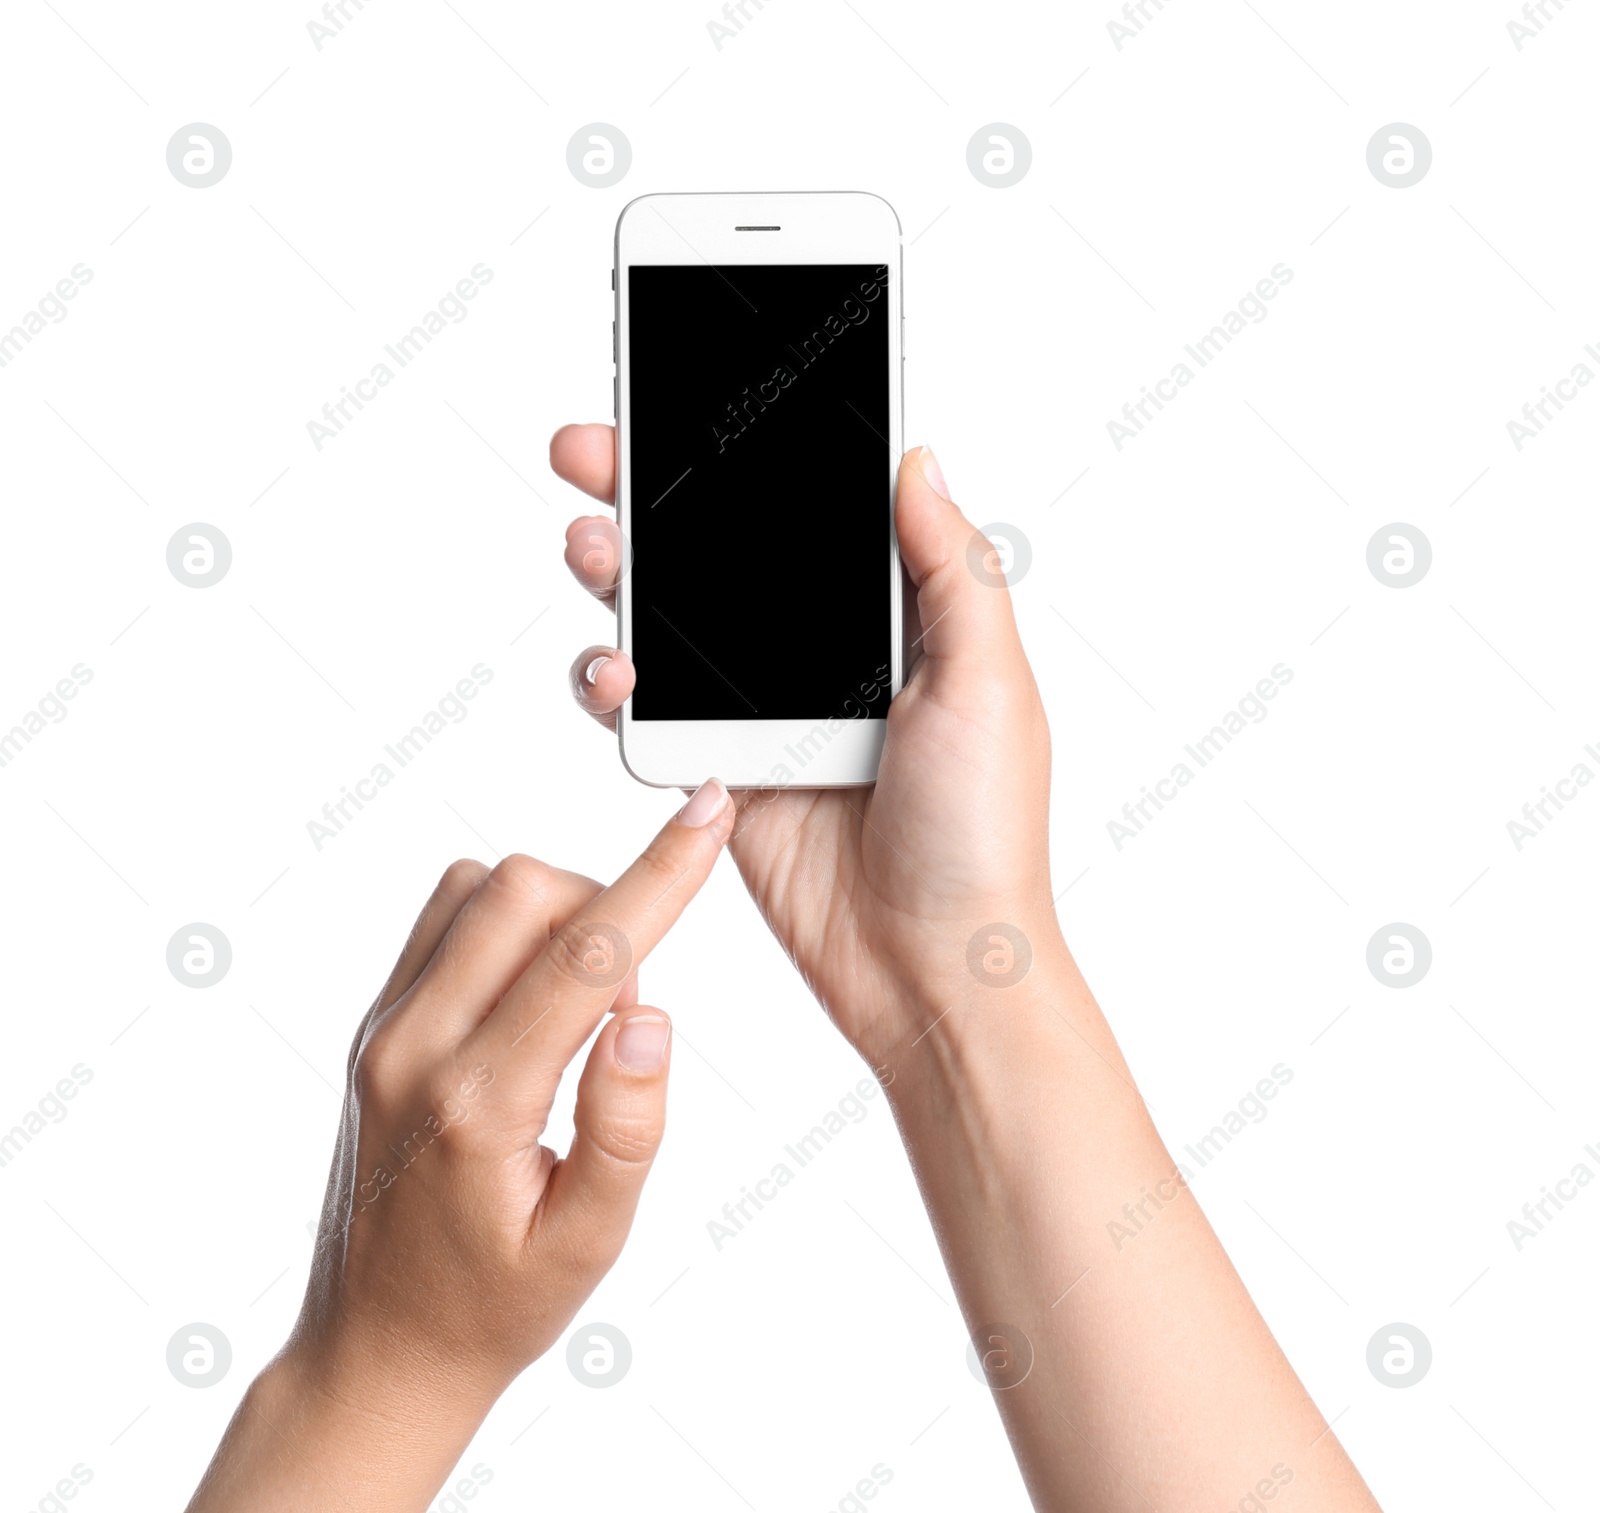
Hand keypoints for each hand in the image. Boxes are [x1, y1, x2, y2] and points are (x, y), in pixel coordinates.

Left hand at [186, 784, 734, 1511]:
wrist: (378, 1346)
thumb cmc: (494, 1304)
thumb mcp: (589, 1243)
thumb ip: (628, 1124)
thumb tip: (650, 1012)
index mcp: (477, 1104)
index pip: (587, 956)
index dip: (662, 875)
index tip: (708, 816)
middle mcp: (413, 1048)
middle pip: (523, 891)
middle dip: (605, 905)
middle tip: (625, 999)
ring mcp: (382, 1030)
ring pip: (478, 887)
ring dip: (553, 913)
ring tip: (577, 1003)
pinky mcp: (373, 1024)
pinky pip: (444, 917)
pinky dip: (505, 924)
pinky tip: (530, 997)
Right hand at [554, 426, 1059, 1064]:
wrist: (931, 967)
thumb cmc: (982, 832)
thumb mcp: (990, 681)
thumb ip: (950, 568)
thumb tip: (918, 459)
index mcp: (892, 620)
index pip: (808, 513)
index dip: (747, 458)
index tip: (689, 402)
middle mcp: (820, 655)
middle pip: (718, 553)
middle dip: (648, 495)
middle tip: (588, 449)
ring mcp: (763, 711)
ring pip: (668, 621)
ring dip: (616, 577)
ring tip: (591, 549)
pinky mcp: (718, 771)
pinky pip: (647, 709)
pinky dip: (612, 681)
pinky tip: (611, 670)